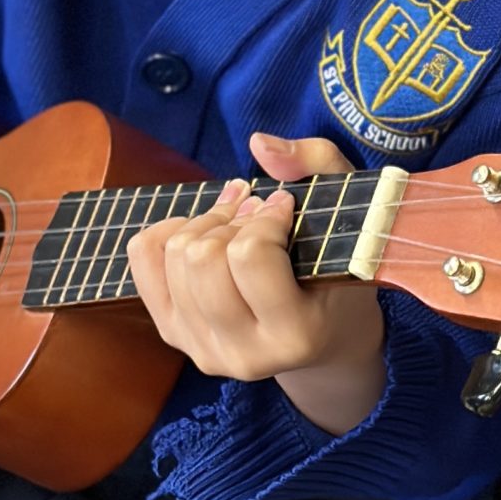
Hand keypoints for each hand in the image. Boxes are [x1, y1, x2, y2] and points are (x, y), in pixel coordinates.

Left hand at [125, 132, 386, 436]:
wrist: (325, 336)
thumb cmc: (341, 271)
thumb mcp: (356, 217)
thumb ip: (319, 165)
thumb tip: (259, 144)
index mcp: (296, 335)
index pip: (250, 255)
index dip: (266, 216)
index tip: (286, 206)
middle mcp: (245, 355)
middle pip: (203, 258)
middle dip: (232, 219)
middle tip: (258, 211)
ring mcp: (203, 349)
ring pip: (175, 257)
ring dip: (206, 223)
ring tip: (236, 220)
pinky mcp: (174, 335)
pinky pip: (143, 262)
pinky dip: (167, 231)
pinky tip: (201, 230)